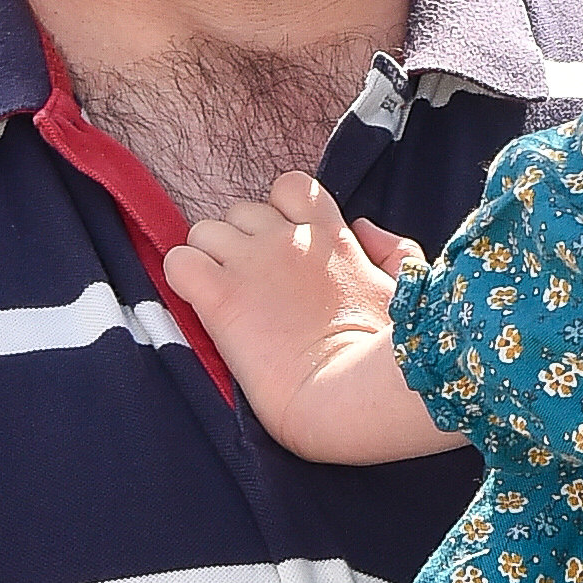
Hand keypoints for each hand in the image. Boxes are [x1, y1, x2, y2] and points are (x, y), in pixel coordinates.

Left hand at [163, 175, 460, 464]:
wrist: (352, 396)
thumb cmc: (385, 356)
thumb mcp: (403, 290)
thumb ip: (390, 250)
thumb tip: (364, 228)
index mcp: (332, 235)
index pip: (291, 186)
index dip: (278, 212)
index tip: (282, 245)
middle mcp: (288, 239)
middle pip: (239, 212)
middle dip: (240, 243)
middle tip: (250, 286)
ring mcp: (251, 264)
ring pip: (203, 231)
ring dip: (206, 259)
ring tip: (222, 297)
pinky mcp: (220, 298)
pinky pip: (178, 262)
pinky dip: (181, 277)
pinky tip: (200, 303)